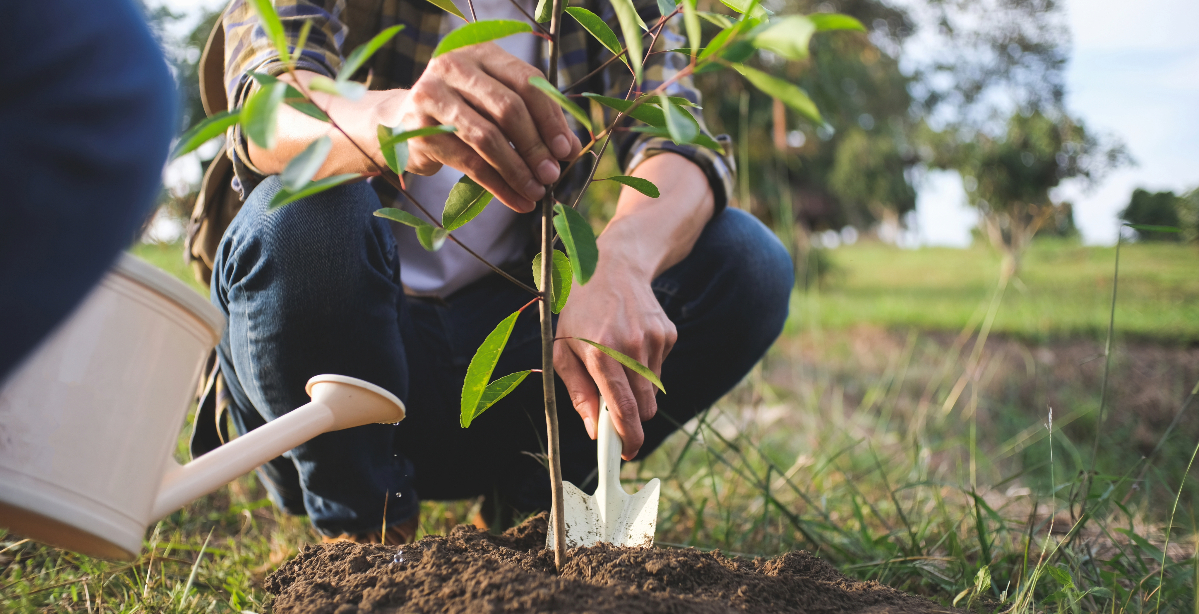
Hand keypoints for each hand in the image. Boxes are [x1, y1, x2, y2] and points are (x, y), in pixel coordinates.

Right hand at [386, 42, 581, 211]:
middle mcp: (454, 66)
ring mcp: (432, 96)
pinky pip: (469, 163)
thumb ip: (533, 119)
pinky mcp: (419, 130)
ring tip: (537, 192)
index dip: (551, 118)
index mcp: (481, 52)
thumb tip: (572, 148)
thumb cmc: (462, 111)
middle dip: (535, 146)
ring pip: (487, 137)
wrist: (400, 121)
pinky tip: (518, 201)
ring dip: (518, 170)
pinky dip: (499, 186)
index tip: (567, 150)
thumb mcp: (496, 104)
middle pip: (507, 107)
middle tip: (553, 175)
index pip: (526, 81)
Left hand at [554, 254, 676, 459]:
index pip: (622, 409)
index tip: (626, 455)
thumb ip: (579, 393)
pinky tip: (631, 342)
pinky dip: (646, 368)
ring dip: (636, 390)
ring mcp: (653, 340)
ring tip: (617, 361)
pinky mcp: (668, 335)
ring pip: (652, 391)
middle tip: (616, 417)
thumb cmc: (580, 312)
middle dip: (632, 421)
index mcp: (600, 354)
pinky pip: (659, 369)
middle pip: (644, 409)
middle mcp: (630, 348)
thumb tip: (593, 431)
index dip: (627, 438)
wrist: (614, 266)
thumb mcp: (563, 349)